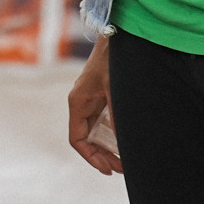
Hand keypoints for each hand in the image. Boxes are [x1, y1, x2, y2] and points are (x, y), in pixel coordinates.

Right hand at [66, 35, 121, 174]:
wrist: (117, 34)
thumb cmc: (113, 59)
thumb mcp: (115, 88)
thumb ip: (117, 114)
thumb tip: (122, 142)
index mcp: (78, 102)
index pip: (77, 138)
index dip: (91, 157)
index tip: (108, 169)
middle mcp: (82, 103)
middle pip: (87, 139)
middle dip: (102, 156)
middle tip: (122, 168)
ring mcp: (91, 100)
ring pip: (95, 132)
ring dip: (107, 147)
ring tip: (125, 160)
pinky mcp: (101, 95)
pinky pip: (103, 121)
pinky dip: (112, 134)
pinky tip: (125, 142)